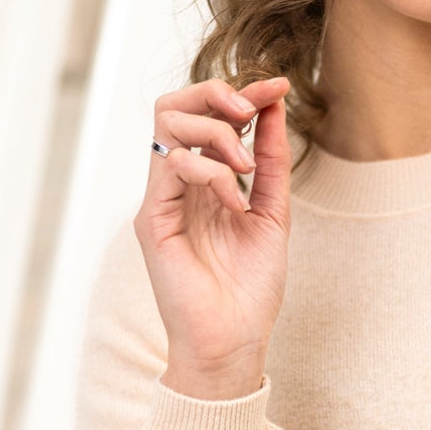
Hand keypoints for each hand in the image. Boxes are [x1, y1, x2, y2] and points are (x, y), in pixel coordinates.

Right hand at [139, 76, 291, 397]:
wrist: (233, 343)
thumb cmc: (250, 289)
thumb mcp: (273, 213)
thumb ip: (272, 161)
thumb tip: (274, 105)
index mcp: (203, 181)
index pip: (207, 116)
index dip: (242, 93)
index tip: (278, 86)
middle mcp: (177, 185)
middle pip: (174, 105)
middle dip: (216, 94)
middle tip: (251, 111)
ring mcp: (161, 200)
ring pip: (167, 123)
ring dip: (216, 133)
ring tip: (246, 169)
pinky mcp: (152, 220)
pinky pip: (172, 165)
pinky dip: (210, 171)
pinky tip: (235, 200)